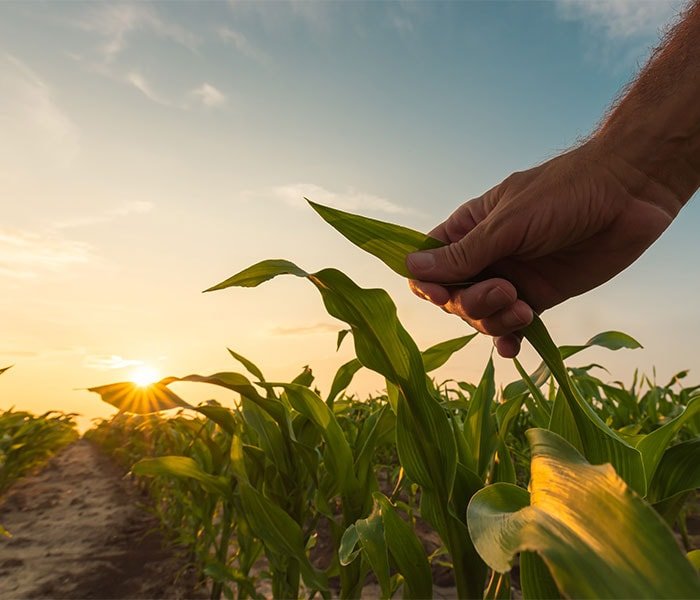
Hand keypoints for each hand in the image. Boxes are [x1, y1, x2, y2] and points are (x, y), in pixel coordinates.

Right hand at [406, 140, 681, 357]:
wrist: (629, 195)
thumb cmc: (564, 193)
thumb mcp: (509, 223)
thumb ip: (464, 253)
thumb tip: (411, 269)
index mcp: (469, 229)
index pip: (429, 262)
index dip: (428, 283)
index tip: (440, 293)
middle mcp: (486, 257)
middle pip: (452, 296)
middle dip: (470, 303)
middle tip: (504, 291)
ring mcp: (511, 279)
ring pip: (480, 315)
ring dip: (493, 321)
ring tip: (523, 309)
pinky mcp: (539, 297)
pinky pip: (512, 327)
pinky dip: (508, 339)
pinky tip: (512, 348)